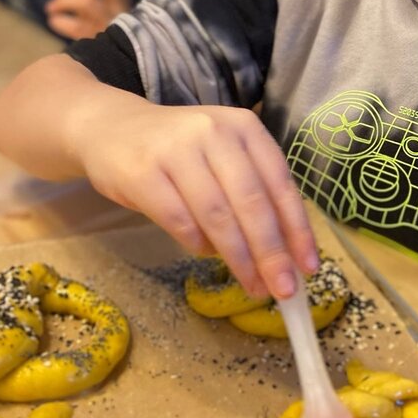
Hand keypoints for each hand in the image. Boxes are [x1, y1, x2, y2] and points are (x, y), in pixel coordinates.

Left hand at [44, 0, 132, 39]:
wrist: (122, 71)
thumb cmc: (110, 40)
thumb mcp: (111, 15)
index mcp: (123, 1)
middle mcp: (121, 11)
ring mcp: (111, 27)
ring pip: (89, 1)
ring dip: (64, 0)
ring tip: (52, 7)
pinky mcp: (99, 45)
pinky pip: (75, 27)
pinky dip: (59, 21)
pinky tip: (54, 22)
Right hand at [72, 97, 319, 299]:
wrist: (109, 128)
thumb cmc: (179, 150)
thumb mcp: (223, 157)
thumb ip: (254, 193)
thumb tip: (288, 254)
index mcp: (244, 127)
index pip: (280, 184)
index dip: (297, 229)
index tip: (308, 267)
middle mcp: (214, 132)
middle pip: (252, 203)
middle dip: (271, 252)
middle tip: (283, 290)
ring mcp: (176, 150)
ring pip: (218, 215)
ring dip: (239, 258)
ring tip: (253, 286)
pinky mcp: (143, 172)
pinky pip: (180, 220)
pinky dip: (198, 244)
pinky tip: (206, 254)